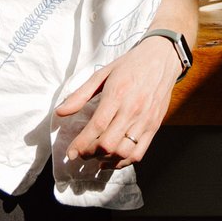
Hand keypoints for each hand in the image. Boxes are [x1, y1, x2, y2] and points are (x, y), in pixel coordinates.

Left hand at [55, 37, 178, 174]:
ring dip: (106, 159)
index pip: (96, 127)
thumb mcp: (102, 74)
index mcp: (116, 94)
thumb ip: (80, 95)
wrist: (161, 59)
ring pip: (123, 152)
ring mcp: (145, 120)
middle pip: (108, 143)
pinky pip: (138, 153)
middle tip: (81, 154)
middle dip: (90, 153)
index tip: (70, 152)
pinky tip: (112, 159)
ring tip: (95, 157)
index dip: (81, 144)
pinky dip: (123, 162)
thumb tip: (60, 112)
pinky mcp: (154, 127)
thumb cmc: (130, 65)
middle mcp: (131, 110)